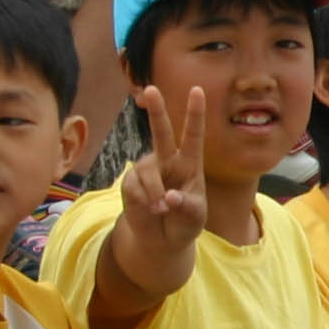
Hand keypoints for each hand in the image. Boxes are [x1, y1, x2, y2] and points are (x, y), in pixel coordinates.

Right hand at [120, 84, 206, 256]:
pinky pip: (134, 187)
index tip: (197, 90)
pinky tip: (150, 210)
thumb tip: (169, 197)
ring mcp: (147, 169)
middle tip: (150, 89)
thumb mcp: (194, 216)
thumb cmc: (184, 222)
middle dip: (156, 111)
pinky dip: (144, 202)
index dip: (195, 113)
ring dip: (155, 194)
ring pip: (147, 172)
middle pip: (161, 132)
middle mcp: (167, 160)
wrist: (161, 238)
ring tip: (162, 209)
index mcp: (190, 163)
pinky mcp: (130, 181)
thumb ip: (186, 206)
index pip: (193, 135)